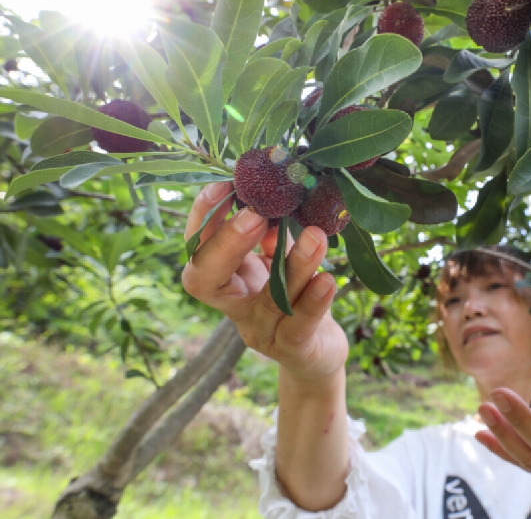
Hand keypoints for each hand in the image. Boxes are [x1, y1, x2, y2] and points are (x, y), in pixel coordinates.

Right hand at [181, 181, 348, 381]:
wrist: (322, 351)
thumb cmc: (299, 297)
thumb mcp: (284, 261)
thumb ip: (277, 235)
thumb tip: (275, 201)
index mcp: (228, 280)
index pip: (197, 250)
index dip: (203, 220)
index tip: (223, 186)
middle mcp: (235, 307)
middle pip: (204, 280)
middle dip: (225, 244)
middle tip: (254, 214)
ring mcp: (260, 332)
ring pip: (269, 300)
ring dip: (293, 265)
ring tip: (314, 236)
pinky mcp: (291, 351)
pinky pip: (298, 327)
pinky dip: (313, 302)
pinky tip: (327, 280)